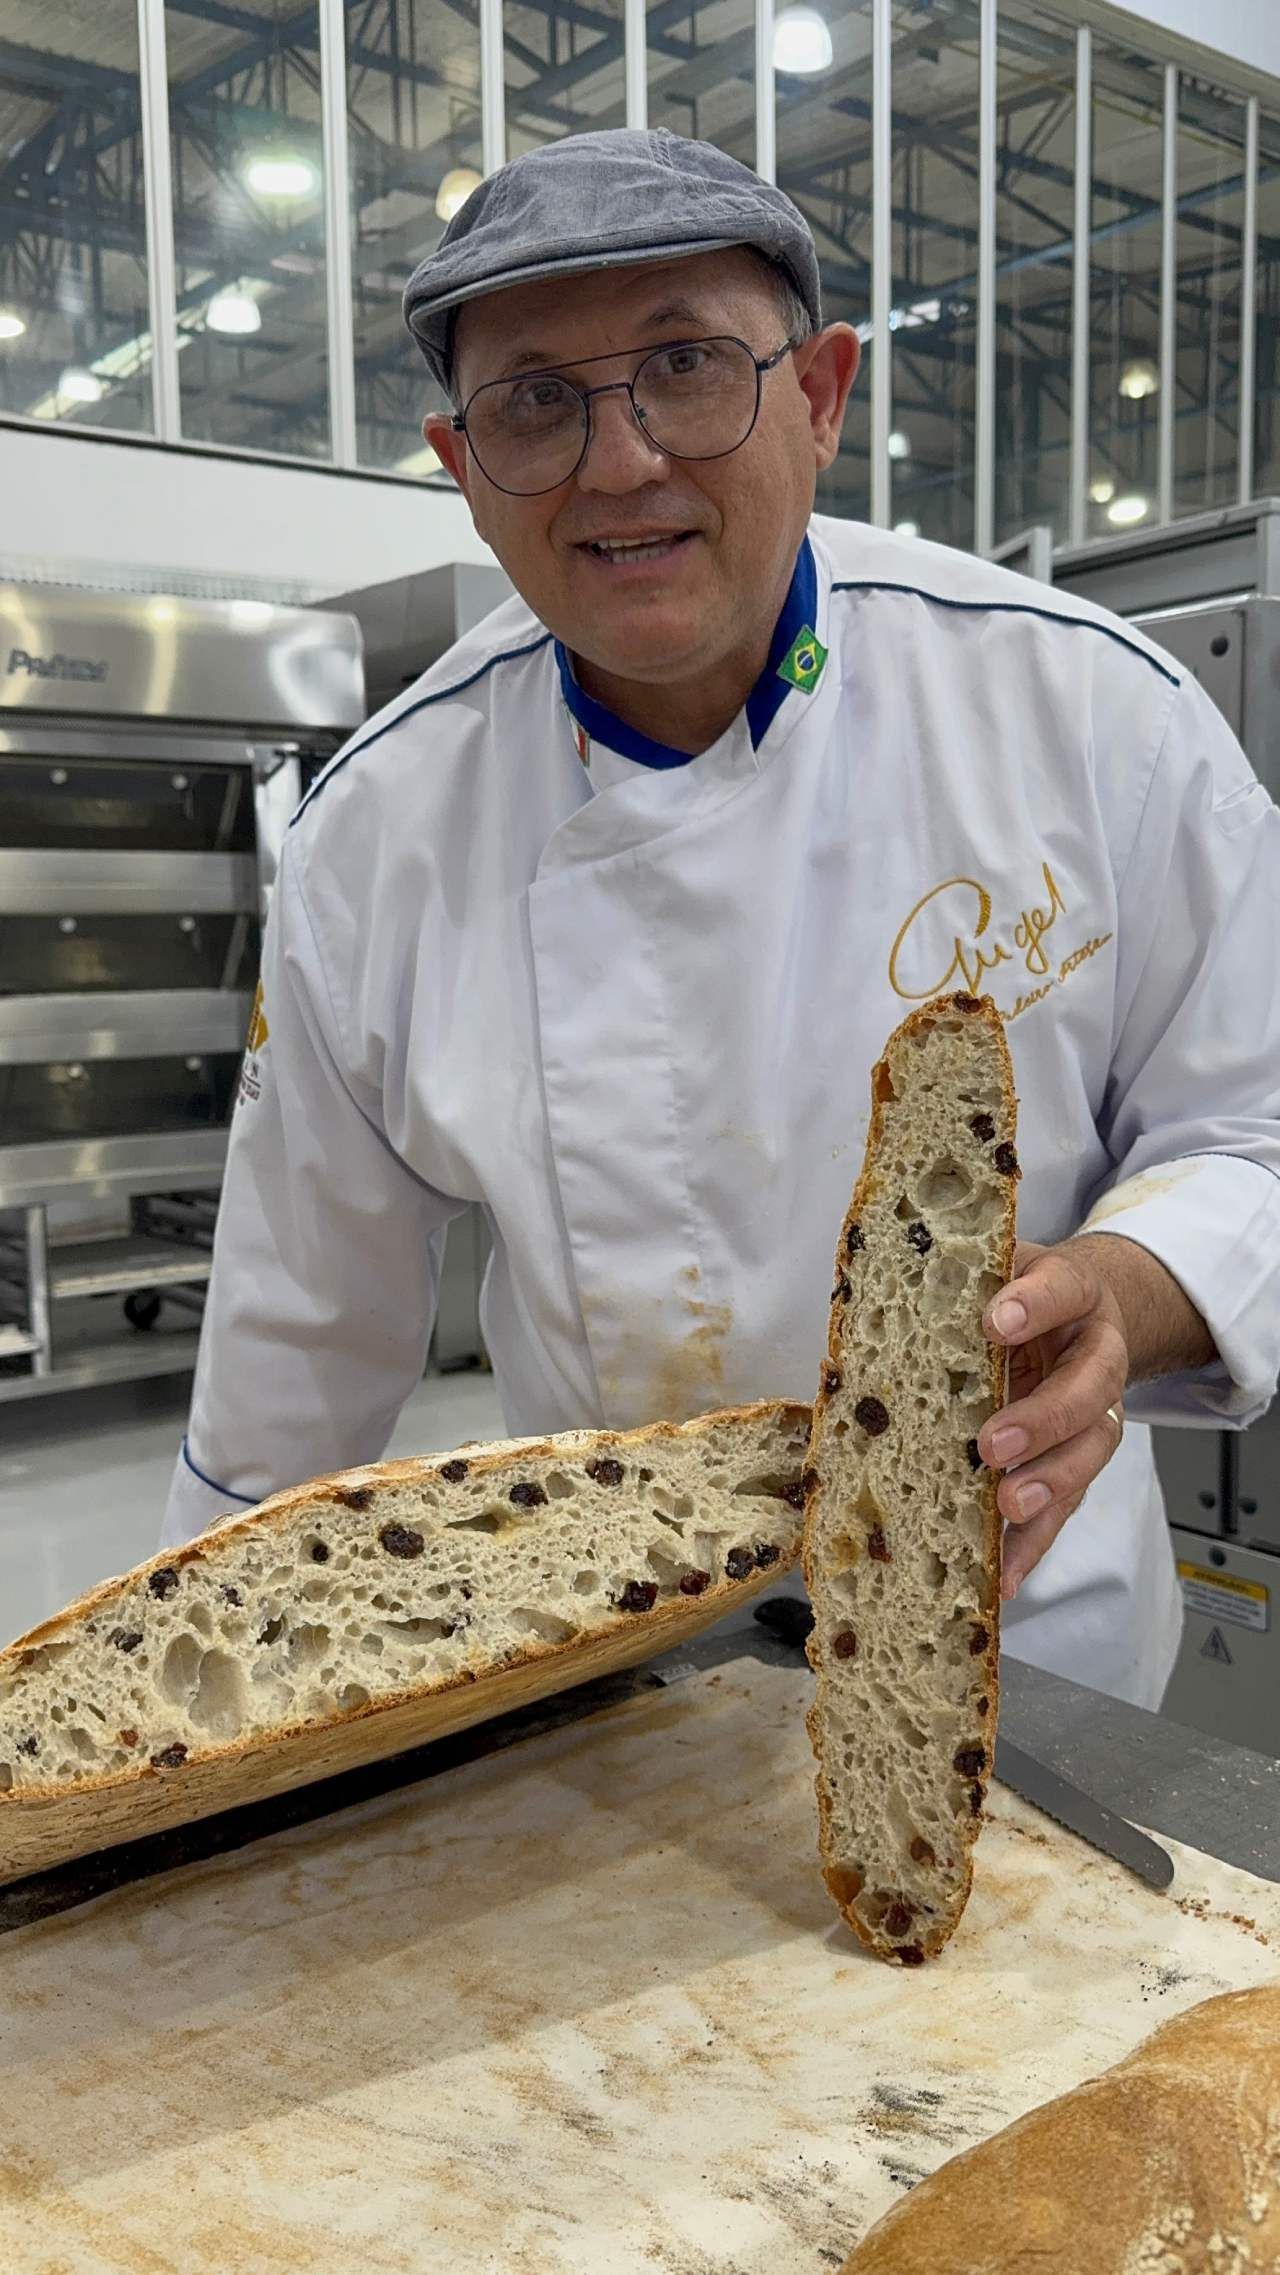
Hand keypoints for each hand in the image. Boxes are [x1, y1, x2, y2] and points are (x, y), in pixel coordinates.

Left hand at [978, 1239, 1128, 1600]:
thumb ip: (953, 1288)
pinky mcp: (1078, 1460)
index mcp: (1073, 1292)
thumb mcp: (991, 1270)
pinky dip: (1036, 1541)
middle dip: (1044, 1419)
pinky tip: (1005, 1572)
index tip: (996, 1321)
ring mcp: (1096, 1410)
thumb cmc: (1017, 1293)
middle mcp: (1095, 1353)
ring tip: (1010, 1506)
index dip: (1033, 1305)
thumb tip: (866, 1318)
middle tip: (993, 1443)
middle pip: (1089, 1387)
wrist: (1078, 1311)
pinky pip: (1066, 1505)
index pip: (1061, 1289)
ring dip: (1049, 1484)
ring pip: (1090, 1450)